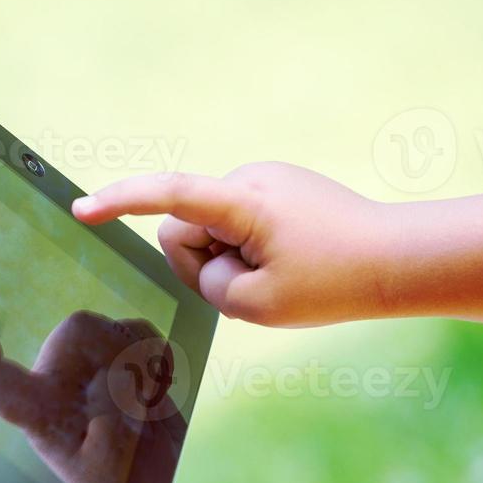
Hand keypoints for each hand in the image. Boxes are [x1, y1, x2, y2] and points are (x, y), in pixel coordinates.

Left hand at [0, 303, 181, 482]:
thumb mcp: (116, 468)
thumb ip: (112, 425)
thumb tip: (118, 379)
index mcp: (40, 416)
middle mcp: (55, 385)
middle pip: (75, 333)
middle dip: (118, 353)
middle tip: (145, 400)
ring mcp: (85, 369)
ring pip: (107, 329)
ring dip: (141, 358)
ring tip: (149, 402)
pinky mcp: (115, 357)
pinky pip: (138, 332)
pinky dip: (157, 356)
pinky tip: (156, 389)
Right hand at [73, 163, 391, 327]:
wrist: (400, 260)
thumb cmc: (333, 284)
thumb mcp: (253, 304)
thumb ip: (205, 281)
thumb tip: (204, 256)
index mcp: (242, 201)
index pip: (166, 196)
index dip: (119, 203)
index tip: (81, 211)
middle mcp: (249, 178)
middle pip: (186, 229)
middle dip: (204, 263)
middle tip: (256, 287)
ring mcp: (265, 180)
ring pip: (211, 232)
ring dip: (231, 261)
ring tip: (282, 275)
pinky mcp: (278, 191)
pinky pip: (237, 227)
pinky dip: (249, 252)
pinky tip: (290, 263)